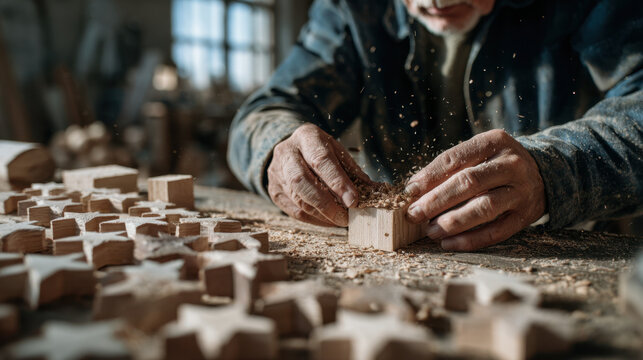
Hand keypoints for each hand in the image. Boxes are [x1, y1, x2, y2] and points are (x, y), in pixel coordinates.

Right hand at [267, 124, 371, 226]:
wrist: (293, 150)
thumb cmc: (321, 152)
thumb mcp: (338, 153)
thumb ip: (352, 171)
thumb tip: (373, 192)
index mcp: (306, 136)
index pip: (320, 160)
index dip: (338, 182)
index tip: (353, 200)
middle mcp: (286, 152)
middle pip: (302, 181)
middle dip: (326, 203)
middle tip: (345, 217)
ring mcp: (276, 172)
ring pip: (298, 199)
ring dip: (322, 214)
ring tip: (340, 220)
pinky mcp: (274, 190)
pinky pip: (294, 211)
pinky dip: (314, 219)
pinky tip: (328, 220)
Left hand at [405, 129, 545, 250]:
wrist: (543, 173)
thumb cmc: (495, 163)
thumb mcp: (479, 153)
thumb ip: (451, 167)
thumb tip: (415, 190)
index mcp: (494, 142)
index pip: (455, 158)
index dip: (429, 176)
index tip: (410, 191)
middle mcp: (511, 164)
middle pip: (468, 183)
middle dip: (436, 200)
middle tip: (414, 214)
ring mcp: (521, 191)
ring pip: (483, 208)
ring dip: (452, 222)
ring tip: (430, 231)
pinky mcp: (525, 216)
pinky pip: (496, 231)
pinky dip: (470, 240)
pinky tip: (449, 243)